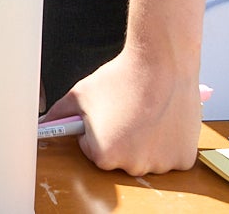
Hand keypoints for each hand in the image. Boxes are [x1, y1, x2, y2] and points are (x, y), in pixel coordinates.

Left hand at [42, 52, 202, 175]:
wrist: (162, 62)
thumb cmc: (122, 77)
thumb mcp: (81, 94)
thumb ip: (60, 114)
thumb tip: (44, 123)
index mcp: (103, 155)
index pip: (92, 150)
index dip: (97, 130)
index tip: (106, 115)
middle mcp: (132, 166)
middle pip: (121, 157)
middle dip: (121, 139)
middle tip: (128, 112)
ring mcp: (160, 165)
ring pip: (147, 157)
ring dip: (146, 142)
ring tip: (147, 113)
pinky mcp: (183, 160)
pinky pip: (171, 158)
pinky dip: (169, 144)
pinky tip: (165, 121)